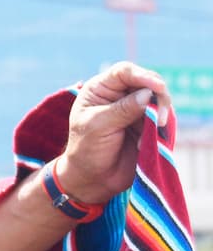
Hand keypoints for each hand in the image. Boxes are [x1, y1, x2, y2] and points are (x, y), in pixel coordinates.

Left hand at [54, 61, 170, 204]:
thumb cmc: (86, 150)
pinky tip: (152, 139)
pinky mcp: (147, 123)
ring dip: (163, 111)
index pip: (124, 72)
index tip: (157, 87)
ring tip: (158, 127)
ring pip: (159, 99)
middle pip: (147, 82)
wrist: (92, 178)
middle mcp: (119, 94)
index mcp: (100, 89)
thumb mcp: (98, 127)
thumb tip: (147, 94)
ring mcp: (135, 108)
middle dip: (158, 95)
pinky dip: (163, 125)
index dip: (142, 75)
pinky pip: (163, 117)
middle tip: (160, 117)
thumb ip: (122, 110)